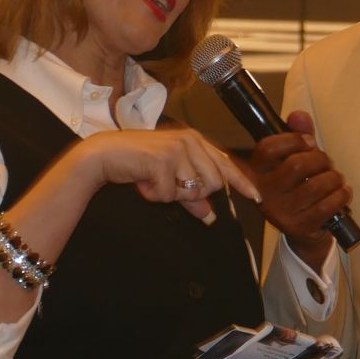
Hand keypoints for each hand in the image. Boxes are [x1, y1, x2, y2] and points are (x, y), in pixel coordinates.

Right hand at [73, 126, 258, 223]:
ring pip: (193, 191)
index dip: (242, 183)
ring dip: (170, 194)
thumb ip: (192, 196)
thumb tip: (210, 216)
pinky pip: (169, 194)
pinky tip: (141, 181)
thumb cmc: (136, 164)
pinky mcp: (163, 160)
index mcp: (195, 141)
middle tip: (165, 184)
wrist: (103, 155)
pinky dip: (154, 195)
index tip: (256, 197)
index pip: (225, 165)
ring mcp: (178, 149)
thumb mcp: (168, 178)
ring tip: (152, 180)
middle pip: (213, 184)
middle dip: (190, 193)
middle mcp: (190, 141)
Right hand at [245, 111, 351, 270]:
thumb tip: (298, 115)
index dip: (293, 139)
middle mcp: (262, 193)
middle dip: (320, 160)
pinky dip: (341, 196)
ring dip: (334, 178)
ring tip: (336, 179)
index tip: (310, 142)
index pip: (267, 148)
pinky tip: (343, 192)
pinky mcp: (298, 227)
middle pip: (296, 165)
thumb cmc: (299, 188)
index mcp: (256, 173)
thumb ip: (297, 135)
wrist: (304, 230)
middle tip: (327, 164)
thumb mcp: (295, 159)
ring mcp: (279, 213)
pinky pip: (326, 206)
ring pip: (315, 186)